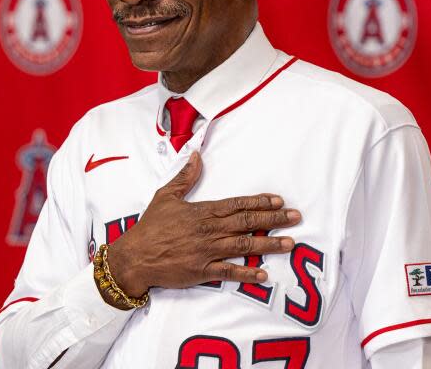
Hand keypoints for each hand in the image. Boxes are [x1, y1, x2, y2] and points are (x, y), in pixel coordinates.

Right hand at [106, 152, 300, 296]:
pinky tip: (264, 273)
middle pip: (246, 222)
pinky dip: (246, 273)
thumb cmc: (150, 226)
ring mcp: (206, 251)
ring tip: (289, 243)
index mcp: (201, 211)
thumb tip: (195, 156)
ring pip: (243, 245)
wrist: (134, 257)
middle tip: (295, 217)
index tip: (278, 200)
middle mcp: (208, 230)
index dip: (259, 202)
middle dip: (273, 219)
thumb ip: (184, 177)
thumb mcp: (165, 196)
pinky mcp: (201, 271)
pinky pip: (228, 272)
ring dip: (268, 244)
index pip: (236, 204)